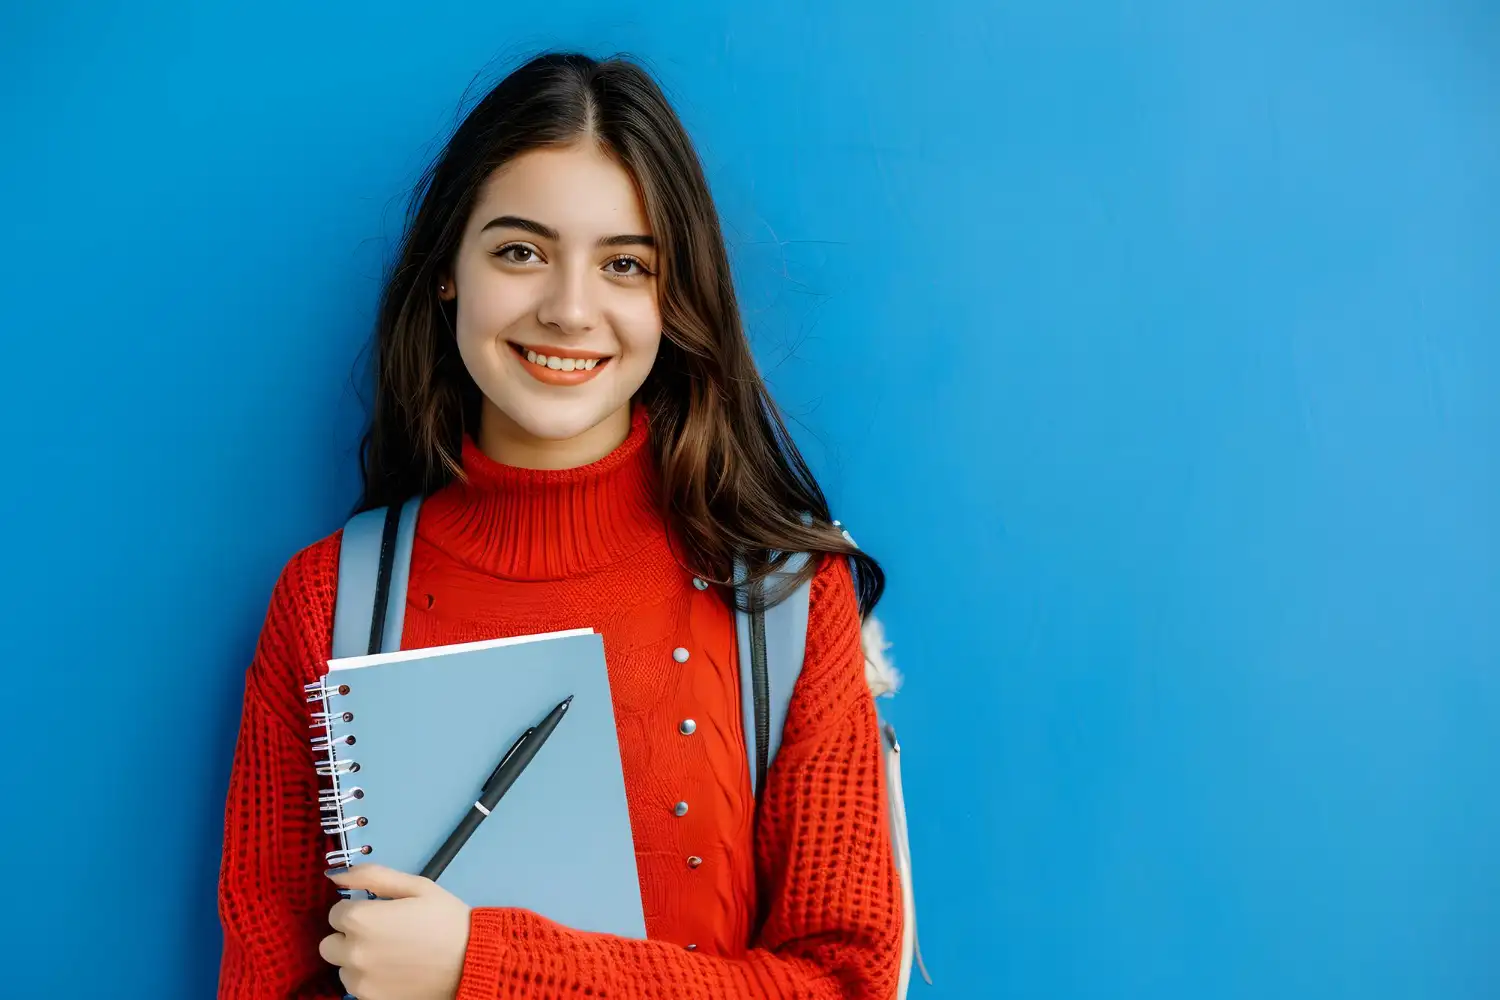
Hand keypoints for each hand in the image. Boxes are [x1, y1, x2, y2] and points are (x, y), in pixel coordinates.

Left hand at [321, 864, 471, 999]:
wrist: (471, 962)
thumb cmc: (445, 919)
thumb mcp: (415, 886)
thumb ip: (371, 876)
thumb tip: (335, 874)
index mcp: (360, 919)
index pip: (336, 912)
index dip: (358, 909)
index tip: (380, 913)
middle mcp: (352, 952)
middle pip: (330, 943)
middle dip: (350, 937)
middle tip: (381, 934)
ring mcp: (359, 981)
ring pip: (342, 967)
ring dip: (357, 960)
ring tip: (390, 955)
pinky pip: (356, 987)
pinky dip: (369, 979)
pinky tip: (394, 972)